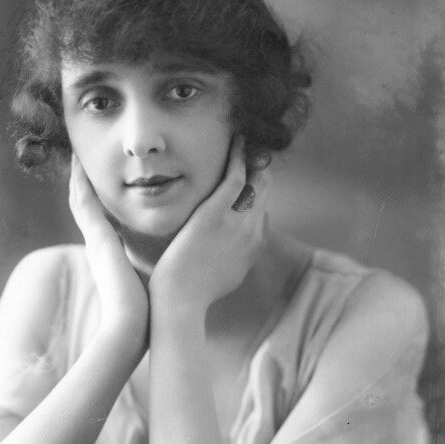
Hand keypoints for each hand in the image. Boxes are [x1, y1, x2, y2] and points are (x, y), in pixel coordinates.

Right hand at [69, 154, 148, 338]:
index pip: (101, 220)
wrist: (132, 324)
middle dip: (81, 185)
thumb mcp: (148, 279)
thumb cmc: (146, 308)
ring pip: (80, 202)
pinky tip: (78, 166)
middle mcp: (97, 245)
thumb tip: (166, 263)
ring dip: (77, 179)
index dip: (96, 200)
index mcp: (109, 254)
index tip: (98, 182)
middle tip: (78, 162)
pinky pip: (84, 205)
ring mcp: (94, 241)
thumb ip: (150, 267)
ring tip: (75, 157)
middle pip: (85, 207)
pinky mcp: (96, 239)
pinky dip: (80, 185)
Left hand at [150, 136, 269, 315]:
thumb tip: (233, 251)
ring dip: (253, 157)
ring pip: (255, 181)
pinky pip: (235, 177)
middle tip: (253, 148)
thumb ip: (232, 259)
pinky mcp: (215, 214)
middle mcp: (252, 232)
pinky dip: (239, 155)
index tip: (249, 175)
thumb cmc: (191, 295)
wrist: (180, 304)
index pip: (261, 211)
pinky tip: (237, 139)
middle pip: (263, 192)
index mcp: (253, 247)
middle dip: (260, 169)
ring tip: (247, 139)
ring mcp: (236, 223)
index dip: (256, 192)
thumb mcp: (223, 278)